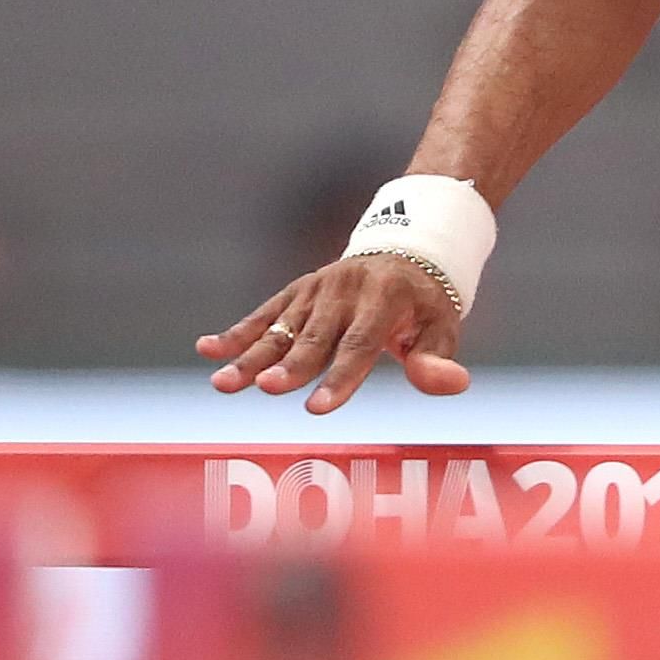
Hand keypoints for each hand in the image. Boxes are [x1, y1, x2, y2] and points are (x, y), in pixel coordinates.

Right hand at [195, 257, 468, 413]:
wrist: (406, 250)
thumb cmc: (426, 304)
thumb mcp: (444, 325)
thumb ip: (439, 357)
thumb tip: (453, 384)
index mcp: (386, 298)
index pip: (361, 344)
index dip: (340, 377)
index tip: (318, 409)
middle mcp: (346, 290)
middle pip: (315, 337)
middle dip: (291, 366)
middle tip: (267, 389)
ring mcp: (316, 289)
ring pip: (281, 330)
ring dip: (250, 357)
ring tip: (223, 384)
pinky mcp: (295, 293)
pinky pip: (263, 315)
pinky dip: (235, 333)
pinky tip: (206, 350)